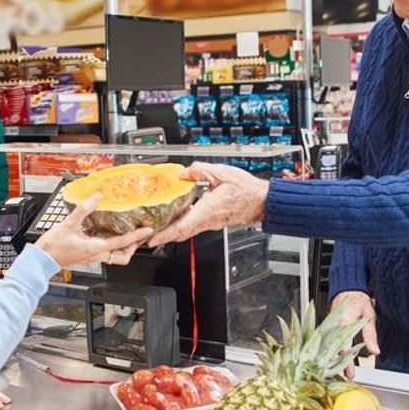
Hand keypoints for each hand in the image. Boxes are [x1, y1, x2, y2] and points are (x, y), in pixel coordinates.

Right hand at [36, 195, 152, 268]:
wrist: (43, 259)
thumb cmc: (54, 246)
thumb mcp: (69, 224)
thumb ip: (83, 210)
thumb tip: (95, 198)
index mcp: (95, 248)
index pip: (122, 243)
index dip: (136, 236)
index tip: (147, 230)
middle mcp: (97, 255)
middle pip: (123, 257)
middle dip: (134, 247)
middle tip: (140, 236)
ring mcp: (93, 257)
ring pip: (115, 257)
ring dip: (124, 248)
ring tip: (129, 236)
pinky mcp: (88, 257)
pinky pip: (106, 254)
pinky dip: (112, 246)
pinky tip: (108, 235)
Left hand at [148, 162, 269, 246]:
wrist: (261, 201)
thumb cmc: (246, 190)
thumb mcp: (222, 173)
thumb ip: (200, 170)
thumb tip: (182, 172)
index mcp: (207, 210)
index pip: (181, 227)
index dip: (164, 234)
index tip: (151, 240)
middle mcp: (207, 221)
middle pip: (180, 233)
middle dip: (163, 237)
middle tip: (146, 238)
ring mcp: (211, 223)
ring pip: (187, 231)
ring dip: (171, 233)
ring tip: (157, 230)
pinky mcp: (214, 221)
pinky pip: (194, 227)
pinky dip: (181, 227)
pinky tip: (176, 219)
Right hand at [331, 291, 378, 378]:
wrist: (347, 290)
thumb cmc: (358, 301)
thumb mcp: (369, 317)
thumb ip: (371, 335)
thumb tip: (375, 351)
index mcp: (344, 325)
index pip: (344, 348)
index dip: (347, 363)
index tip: (350, 374)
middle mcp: (333, 328)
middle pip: (332, 352)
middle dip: (337, 367)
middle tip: (343, 379)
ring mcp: (328, 328)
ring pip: (327, 349)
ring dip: (331, 362)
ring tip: (336, 375)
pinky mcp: (327, 329)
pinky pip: (326, 344)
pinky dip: (329, 354)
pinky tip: (332, 363)